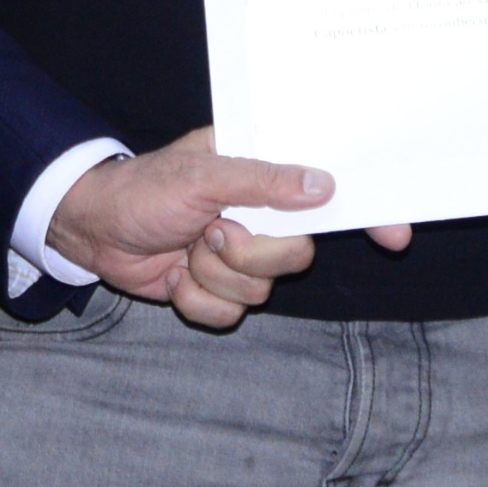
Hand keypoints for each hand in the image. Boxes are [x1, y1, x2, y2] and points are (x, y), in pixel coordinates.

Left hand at [47, 127, 411, 330]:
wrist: (92, 229)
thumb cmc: (145, 188)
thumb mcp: (203, 172)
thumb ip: (264, 180)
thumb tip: (323, 184)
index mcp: (265, 177)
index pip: (329, 194)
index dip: (366, 213)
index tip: (395, 234)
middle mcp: (260, 217)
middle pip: (298, 254)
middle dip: (251, 253)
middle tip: (214, 231)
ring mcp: (241, 256)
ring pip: (262, 289)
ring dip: (215, 275)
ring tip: (187, 248)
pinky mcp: (218, 290)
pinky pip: (230, 314)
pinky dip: (197, 300)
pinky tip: (175, 276)